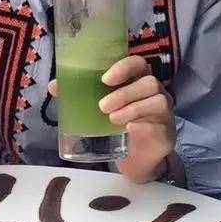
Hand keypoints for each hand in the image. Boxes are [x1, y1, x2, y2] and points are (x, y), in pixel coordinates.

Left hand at [48, 55, 174, 183]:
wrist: (133, 158)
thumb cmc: (116, 124)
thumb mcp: (98, 108)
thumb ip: (79, 94)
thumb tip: (54, 86)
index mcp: (138, 80)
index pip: (138, 63)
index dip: (124, 67)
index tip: (105, 79)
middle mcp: (155, 92)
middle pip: (149, 82)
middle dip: (124, 93)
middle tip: (102, 106)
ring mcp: (164, 113)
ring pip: (157, 101)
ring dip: (132, 108)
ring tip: (111, 119)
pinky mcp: (167, 134)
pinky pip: (160, 126)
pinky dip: (144, 126)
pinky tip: (130, 129)